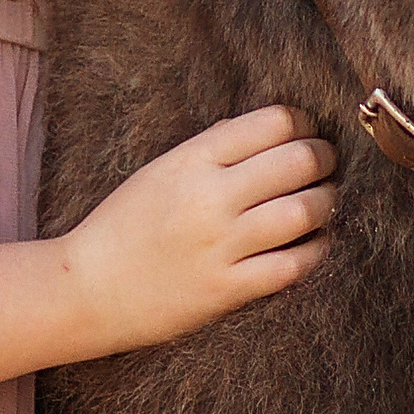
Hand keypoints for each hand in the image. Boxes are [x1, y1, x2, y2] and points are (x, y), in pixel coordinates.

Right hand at [61, 105, 337, 353]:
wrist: (87, 288)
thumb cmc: (123, 225)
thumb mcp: (160, 171)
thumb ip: (211, 149)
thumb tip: (270, 132)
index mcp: (191, 159)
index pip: (272, 123)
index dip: (303, 124)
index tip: (307, 132)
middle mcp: (209, 197)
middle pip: (297, 162)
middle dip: (323, 158)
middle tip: (326, 163)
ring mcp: (220, 245)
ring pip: (303, 212)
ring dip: (326, 202)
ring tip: (326, 201)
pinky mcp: (227, 290)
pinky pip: (292, 266)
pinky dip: (315, 250)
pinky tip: (316, 243)